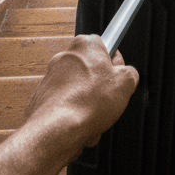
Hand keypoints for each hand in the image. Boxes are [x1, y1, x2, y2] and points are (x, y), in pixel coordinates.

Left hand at [22, 35, 138, 166]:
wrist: (57, 129)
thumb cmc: (87, 104)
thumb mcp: (126, 83)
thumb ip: (130, 73)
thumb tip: (127, 75)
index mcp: (84, 45)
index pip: (107, 47)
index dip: (116, 65)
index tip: (118, 77)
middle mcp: (65, 56)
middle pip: (93, 69)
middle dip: (102, 87)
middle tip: (108, 99)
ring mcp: (51, 76)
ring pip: (80, 89)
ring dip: (89, 103)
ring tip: (95, 115)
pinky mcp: (44, 95)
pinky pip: (67, 103)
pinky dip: (75, 113)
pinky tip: (82, 123)